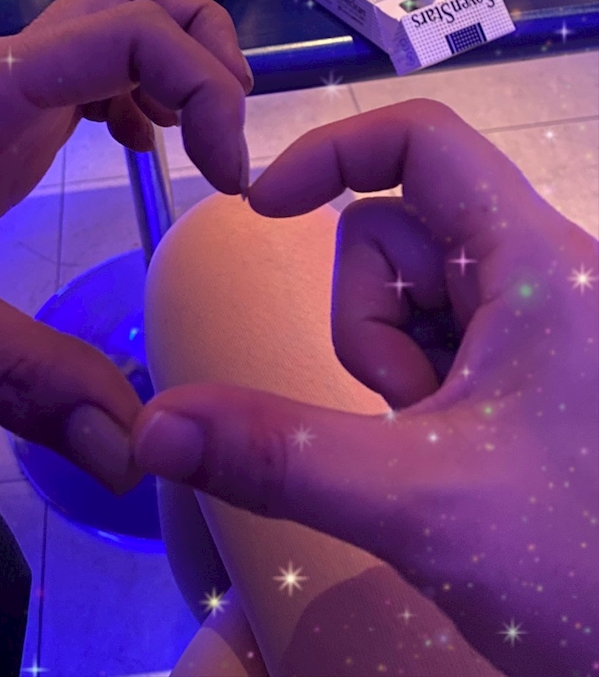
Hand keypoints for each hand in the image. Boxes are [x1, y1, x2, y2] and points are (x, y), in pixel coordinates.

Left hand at [0, 0, 251, 492]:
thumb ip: (23, 381)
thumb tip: (130, 454)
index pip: (131, 32)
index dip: (205, 90)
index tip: (228, 180)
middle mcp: (2, 72)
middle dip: (203, 49)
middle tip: (224, 142)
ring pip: (113, 18)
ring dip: (175, 65)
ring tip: (199, 147)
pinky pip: (88, 66)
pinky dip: (137, 92)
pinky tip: (137, 148)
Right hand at [132, 99, 598, 674]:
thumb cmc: (581, 566)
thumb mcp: (418, 502)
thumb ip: (277, 458)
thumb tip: (152, 429)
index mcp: (534, 263)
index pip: (423, 140)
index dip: (330, 152)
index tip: (262, 205)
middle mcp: (534, 273)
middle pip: (392, 231)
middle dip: (366, 320)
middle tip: (407, 409)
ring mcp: (523, 322)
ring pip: (400, 292)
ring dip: (384, 360)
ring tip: (430, 437)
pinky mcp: (513, 364)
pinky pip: (421, 337)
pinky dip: (404, 381)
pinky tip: (440, 442)